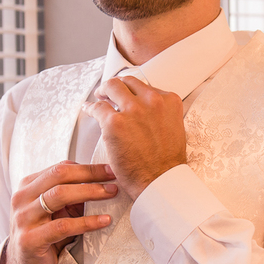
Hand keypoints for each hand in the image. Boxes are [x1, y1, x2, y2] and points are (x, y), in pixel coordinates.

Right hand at [1, 161, 117, 263]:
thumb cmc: (43, 236)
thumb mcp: (56, 212)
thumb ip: (72, 196)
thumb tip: (104, 182)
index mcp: (28, 186)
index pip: (61, 168)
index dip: (87, 168)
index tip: (110, 169)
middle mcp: (22, 198)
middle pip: (59, 175)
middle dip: (90, 174)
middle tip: (114, 178)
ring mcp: (24, 218)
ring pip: (59, 195)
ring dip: (90, 192)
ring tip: (111, 193)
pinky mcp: (30, 239)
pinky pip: (63, 226)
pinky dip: (87, 222)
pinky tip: (104, 221)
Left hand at [82, 75, 186, 201]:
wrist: (161, 181)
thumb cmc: (166, 162)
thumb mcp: (174, 128)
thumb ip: (161, 114)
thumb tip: (146, 111)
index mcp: (169, 101)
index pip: (146, 87)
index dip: (134, 91)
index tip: (127, 95)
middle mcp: (152, 101)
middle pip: (128, 82)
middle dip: (117, 87)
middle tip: (109, 93)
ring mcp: (133, 110)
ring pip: (112, 87)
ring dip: (104, 91)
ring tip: (99, 97)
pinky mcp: (115, 122)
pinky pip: (98, 107)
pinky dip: (91, 108)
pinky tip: (88, 110)